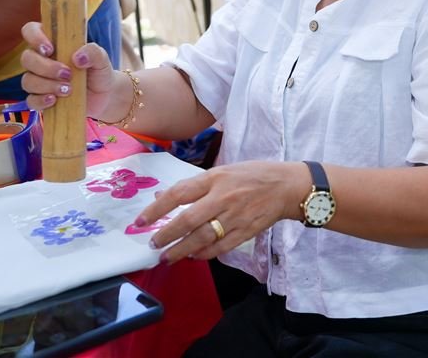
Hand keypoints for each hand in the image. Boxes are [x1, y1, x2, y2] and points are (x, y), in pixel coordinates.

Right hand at [19, 22, 126, 119]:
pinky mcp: (41, 99)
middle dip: (45, 67)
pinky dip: (41, 101)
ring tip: (68, 90)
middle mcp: (41, 60)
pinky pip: (31, 101)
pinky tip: (54, 100)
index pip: (31, 31)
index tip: (50, 49)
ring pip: (28, 80)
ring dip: (46, 85)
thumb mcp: (101, 58)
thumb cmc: (98, 71)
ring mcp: (39, 80)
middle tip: (67, 74)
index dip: (34, 37)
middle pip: (26, 58)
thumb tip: (77, 57)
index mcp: (52, 42)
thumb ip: (93, 52)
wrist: (104, 95)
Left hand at [136, 161, 305, 263]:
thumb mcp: (222, 171)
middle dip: (167, 235)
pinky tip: (193, 256)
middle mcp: (222, 197)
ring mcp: (234, 217)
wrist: (286, 186)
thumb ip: (195, 185)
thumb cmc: (252, 175)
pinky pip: (221, 247)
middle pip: (188, 220)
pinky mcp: (245, 232)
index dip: (157, 209)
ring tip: (167, 257)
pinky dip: (205, 254)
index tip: (141, 221)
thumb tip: (164, 196)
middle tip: (152, 244)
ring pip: (202, 238)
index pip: (178, 194)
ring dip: (181, 250)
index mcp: (214, 178)